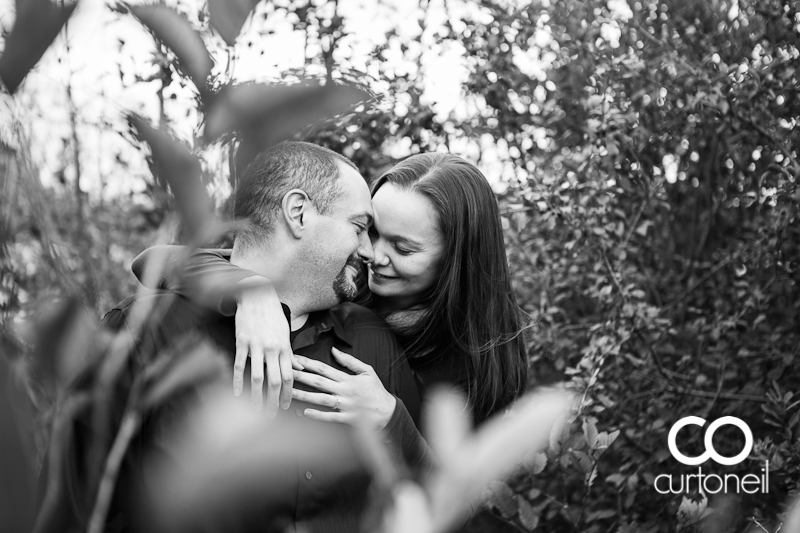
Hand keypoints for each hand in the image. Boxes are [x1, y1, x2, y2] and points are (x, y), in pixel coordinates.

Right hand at [233, 280, 299, 416]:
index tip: (286, 407)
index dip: (288, 394)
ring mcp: (256, 346)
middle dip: (274, 401)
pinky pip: (240, 365)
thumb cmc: (272, 315)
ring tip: (255, 410)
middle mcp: (272, 349)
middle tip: (271, 416)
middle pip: (275, 381)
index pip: (289, 377)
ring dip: (256, 396)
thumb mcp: (285, 333)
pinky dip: (238, 381)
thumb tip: (299, 368)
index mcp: (285, 347)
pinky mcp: (242, 341)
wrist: (256, 295)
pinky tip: (237, 393)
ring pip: (257, 377)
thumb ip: (290, 353)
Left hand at [291, 348, 396, 429]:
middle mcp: (345, 390)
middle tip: (285, 373)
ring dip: (304, 396)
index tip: (294, 359)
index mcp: (348, 379)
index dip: (308, 363)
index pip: (324, 368)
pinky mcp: (348, 418)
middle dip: (300, 377)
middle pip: (319, 382)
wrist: (388, 412)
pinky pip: (331, 417)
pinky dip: (318, 415)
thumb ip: (349, 361)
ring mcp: (346, 405)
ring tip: (289, 393)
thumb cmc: (376, 391)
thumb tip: (334, 349)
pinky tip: (305, 413)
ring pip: (322, 399)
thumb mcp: (367, 371)